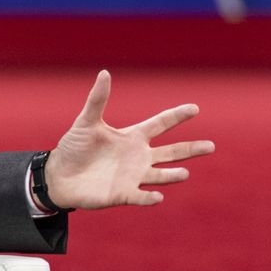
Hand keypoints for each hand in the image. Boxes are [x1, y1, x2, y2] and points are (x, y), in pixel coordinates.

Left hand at [43, 71, 214, 209]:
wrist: (59, 176)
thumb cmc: (73, 147)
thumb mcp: (86, 121)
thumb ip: (98, 100)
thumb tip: (105, 73)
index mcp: (133, 137)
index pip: (161, 124)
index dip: (177, 116)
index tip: (195, 108)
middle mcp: (138, 157)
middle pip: (171, 152)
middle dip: (191, 149)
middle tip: (211, 146)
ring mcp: (133, 176)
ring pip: (160, 175)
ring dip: (172, 175)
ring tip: (185, 173)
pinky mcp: (123, 194)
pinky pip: (140, 196)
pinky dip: (149, 197)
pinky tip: (159, 197)